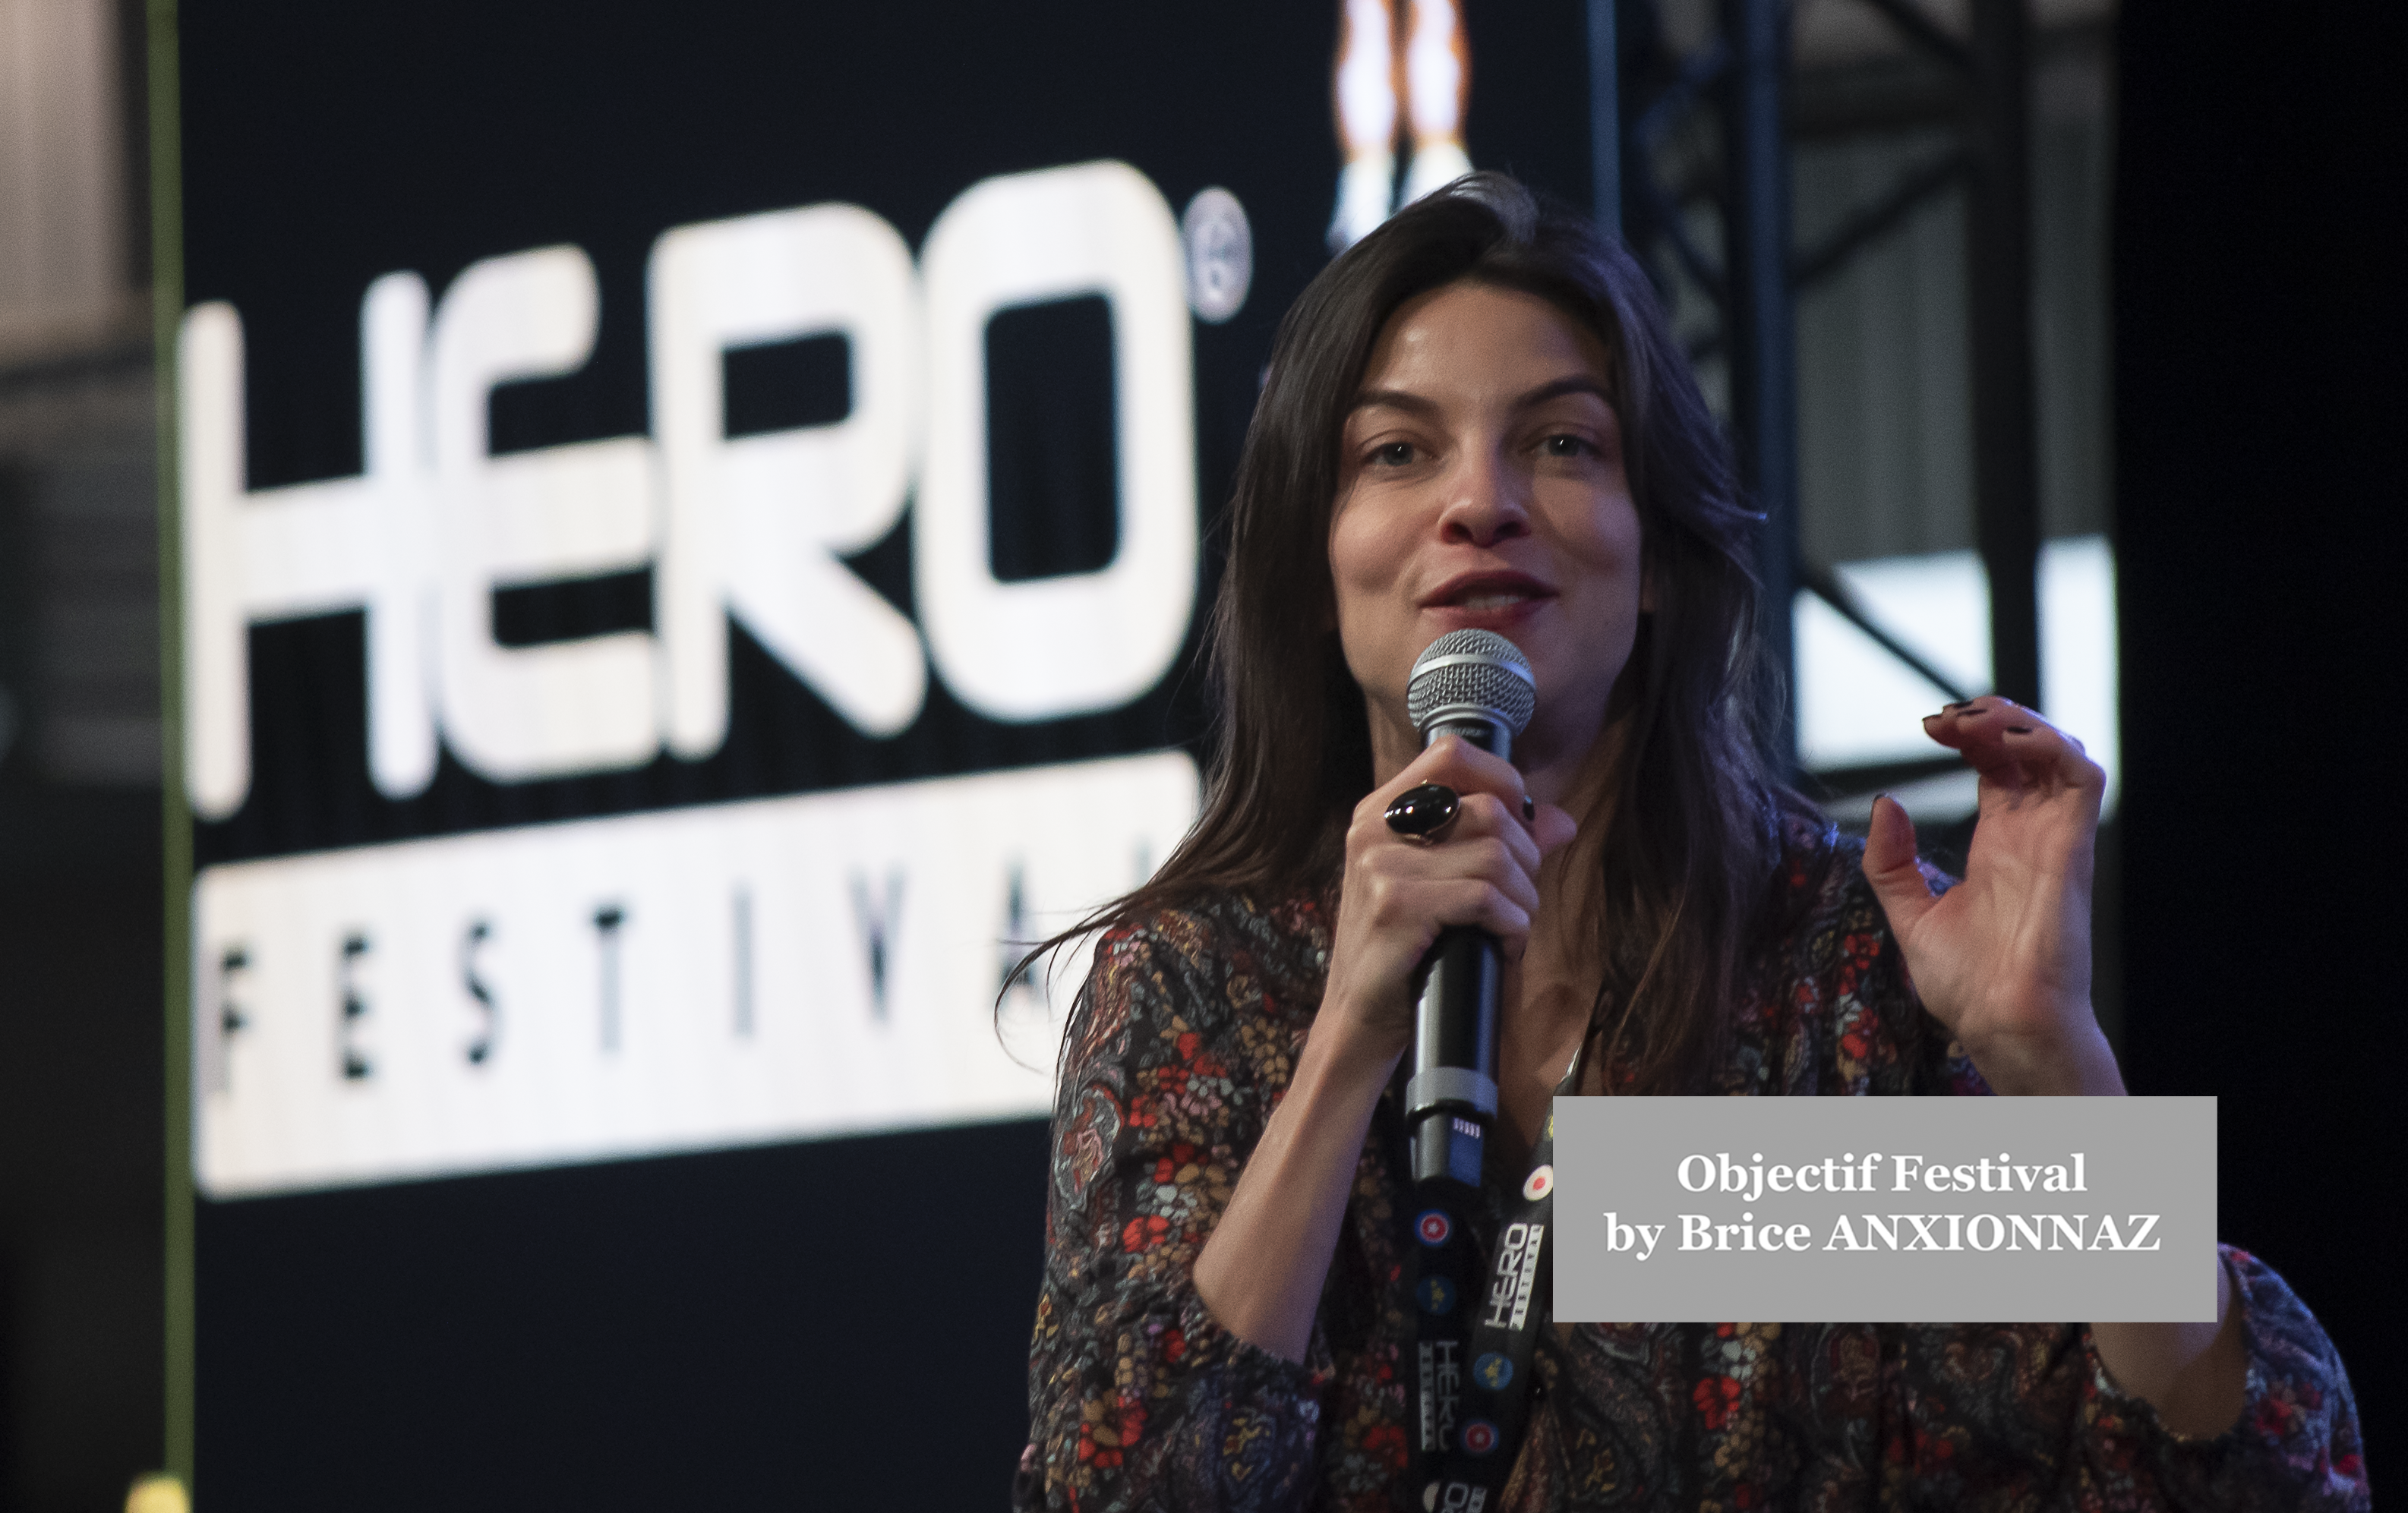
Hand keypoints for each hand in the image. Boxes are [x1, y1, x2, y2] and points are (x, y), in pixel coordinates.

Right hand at [1319, 737, 1578, 1066]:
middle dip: (1526, 857)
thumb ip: (1497, 843)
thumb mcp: (1444, 885)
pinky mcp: (1395, 907)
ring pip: (1495, 856)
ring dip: (1523, 898)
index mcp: (1382, 813)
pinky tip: (1503, 945)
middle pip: (1488, 810)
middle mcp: (1374, 829)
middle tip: (1520, 898)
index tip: (1521, 821)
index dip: (1502, 778)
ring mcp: (1380, 867)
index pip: (1450, 754)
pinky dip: (1512, 925)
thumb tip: (1561, 820)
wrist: (1359, 1019)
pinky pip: (1485, 897)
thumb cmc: (1406, 951)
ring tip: (1512, 926)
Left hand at [1862, 700, 2123, 1095]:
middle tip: (1944, 718)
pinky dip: (2052, 745)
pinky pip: (2083, 778)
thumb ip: (1892, 862)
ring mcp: (2054, 837)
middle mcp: (2030, 834)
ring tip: (1975, 721)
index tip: (1927, 726)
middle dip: (1990, 718)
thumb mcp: (1911, 914)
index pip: (1995, 766)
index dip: (1968, 735)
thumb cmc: (1968, 984)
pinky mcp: (2073, 847)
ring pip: (2061, 752)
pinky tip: (2008, 740)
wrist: (2001, 1023)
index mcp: (1997, 844)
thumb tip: (1884, 804)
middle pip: (2027, 749)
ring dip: (2021, 722)